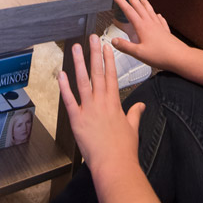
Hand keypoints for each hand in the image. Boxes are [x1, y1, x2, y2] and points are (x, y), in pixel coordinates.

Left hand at [58, 34, 144, 180]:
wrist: (115, 164)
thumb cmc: (124, 149)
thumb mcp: (132, 128)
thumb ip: (135, 114)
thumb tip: (141, 106)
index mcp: (114, 103)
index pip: (111, 75)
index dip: (108, 60)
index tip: (106, 46)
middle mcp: (102, 102)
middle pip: (97, 73)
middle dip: (94, 54)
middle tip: (91, 38)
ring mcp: (89, 109)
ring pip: (83, 81)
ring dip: (79, 63)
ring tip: (75, 48)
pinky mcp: (78, 120)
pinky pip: (70, 100)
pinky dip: (65, 87)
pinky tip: (61, 74)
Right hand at [110, 0, 189, 72]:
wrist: (179, 57)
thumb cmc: (160, 56)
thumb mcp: (138, 53)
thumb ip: (125, 46)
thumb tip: (114, 41)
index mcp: (142, 27)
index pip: (129, 11)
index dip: (121, 3)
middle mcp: (151, 24)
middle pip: (139, 7)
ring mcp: (159, 26)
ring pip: (150, 11)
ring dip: (144, 3)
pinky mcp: (165, 31)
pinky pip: (160, 20)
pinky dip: (157, 15)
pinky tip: (158, 15)